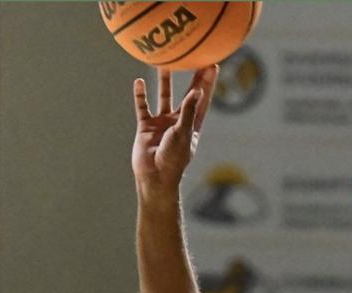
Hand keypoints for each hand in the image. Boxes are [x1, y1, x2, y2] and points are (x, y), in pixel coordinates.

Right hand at [132, 66, 218, 205]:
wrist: (154, 176)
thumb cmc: (173, 159)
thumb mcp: (183, 134)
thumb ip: (189, 111)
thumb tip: (197, 90)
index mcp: (192, 123)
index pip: (203, 98)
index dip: (208, 82)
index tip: (213, 63)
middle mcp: (178, 120)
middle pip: (186, 94)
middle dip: (191, 77)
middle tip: (194, 57)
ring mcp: (162, 123)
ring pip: (164, 97)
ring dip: (164, 82)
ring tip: (164, 63)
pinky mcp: (146, 127)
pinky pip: (143, 108)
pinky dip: (140, 96)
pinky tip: (138, 82)